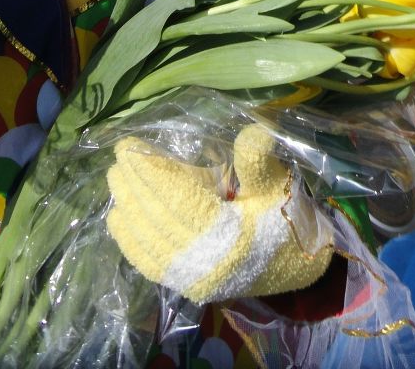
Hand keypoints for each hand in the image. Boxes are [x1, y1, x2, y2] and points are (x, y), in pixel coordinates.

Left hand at [107, 124, 332, 303]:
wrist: (299, 267)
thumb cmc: (286, 219)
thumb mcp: (277, 185)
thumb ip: (258, 161)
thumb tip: (256, 128)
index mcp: (230, 237)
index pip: (178, 200)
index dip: (151, 172)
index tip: (129, 147)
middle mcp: (208, 263)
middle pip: (159, 219)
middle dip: (134, 186)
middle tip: (118, 157)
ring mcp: (196, 279)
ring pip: (150, 241)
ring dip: (128, 209)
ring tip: (116, 179)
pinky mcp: (189, 287)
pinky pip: (152, 265)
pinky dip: (131, 242)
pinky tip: (117, 218)